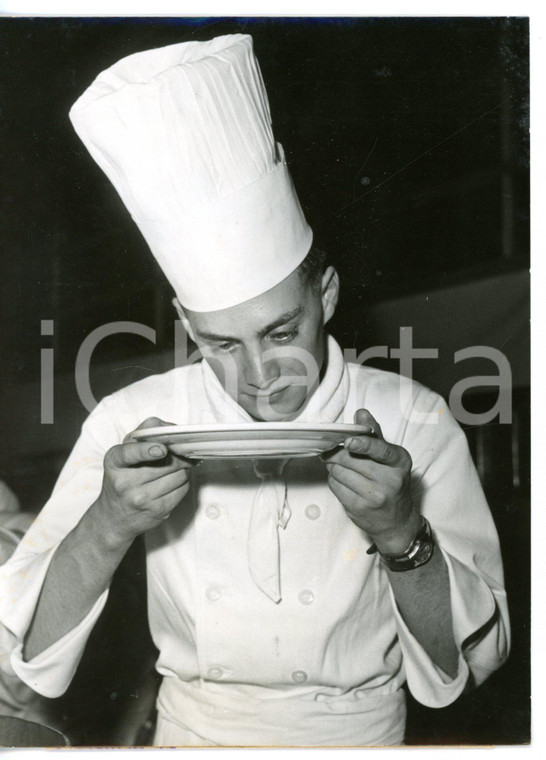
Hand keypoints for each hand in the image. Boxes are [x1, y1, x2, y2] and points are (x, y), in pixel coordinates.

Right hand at [96, 417, 196, 543]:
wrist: (114, 517)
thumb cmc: (123, 477)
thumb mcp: (124, 452)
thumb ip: (145, 433)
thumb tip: (172, 428)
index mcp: (115, 462)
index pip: (129, 454)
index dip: (147, 450)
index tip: (161, 449)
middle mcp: (125, 483)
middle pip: (167, 463)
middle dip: (179, 456)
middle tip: (182, 453)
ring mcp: (141, 500)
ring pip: (179, 475)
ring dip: (183, 469)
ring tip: (174, 469)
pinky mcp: (158, 512)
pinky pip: (183, 489)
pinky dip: (184, 483)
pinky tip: (173, 483)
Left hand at [323, 409, 419, 554]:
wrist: (396, 521)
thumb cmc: (391, 483)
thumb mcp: (390, 458)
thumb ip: (375, 435)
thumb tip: (361, 413)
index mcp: (399, 462)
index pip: (380, 450)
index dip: (362, 444)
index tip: (348, 441)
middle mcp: (390, 480)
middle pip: (350, 459)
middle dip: (336, 453)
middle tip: (332, 450)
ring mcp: (374, 496)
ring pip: (339, 472)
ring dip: (333, 466)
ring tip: (341, 468)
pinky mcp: (358, 508)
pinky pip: (335, 486)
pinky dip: (334, 479)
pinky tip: (342, 481)